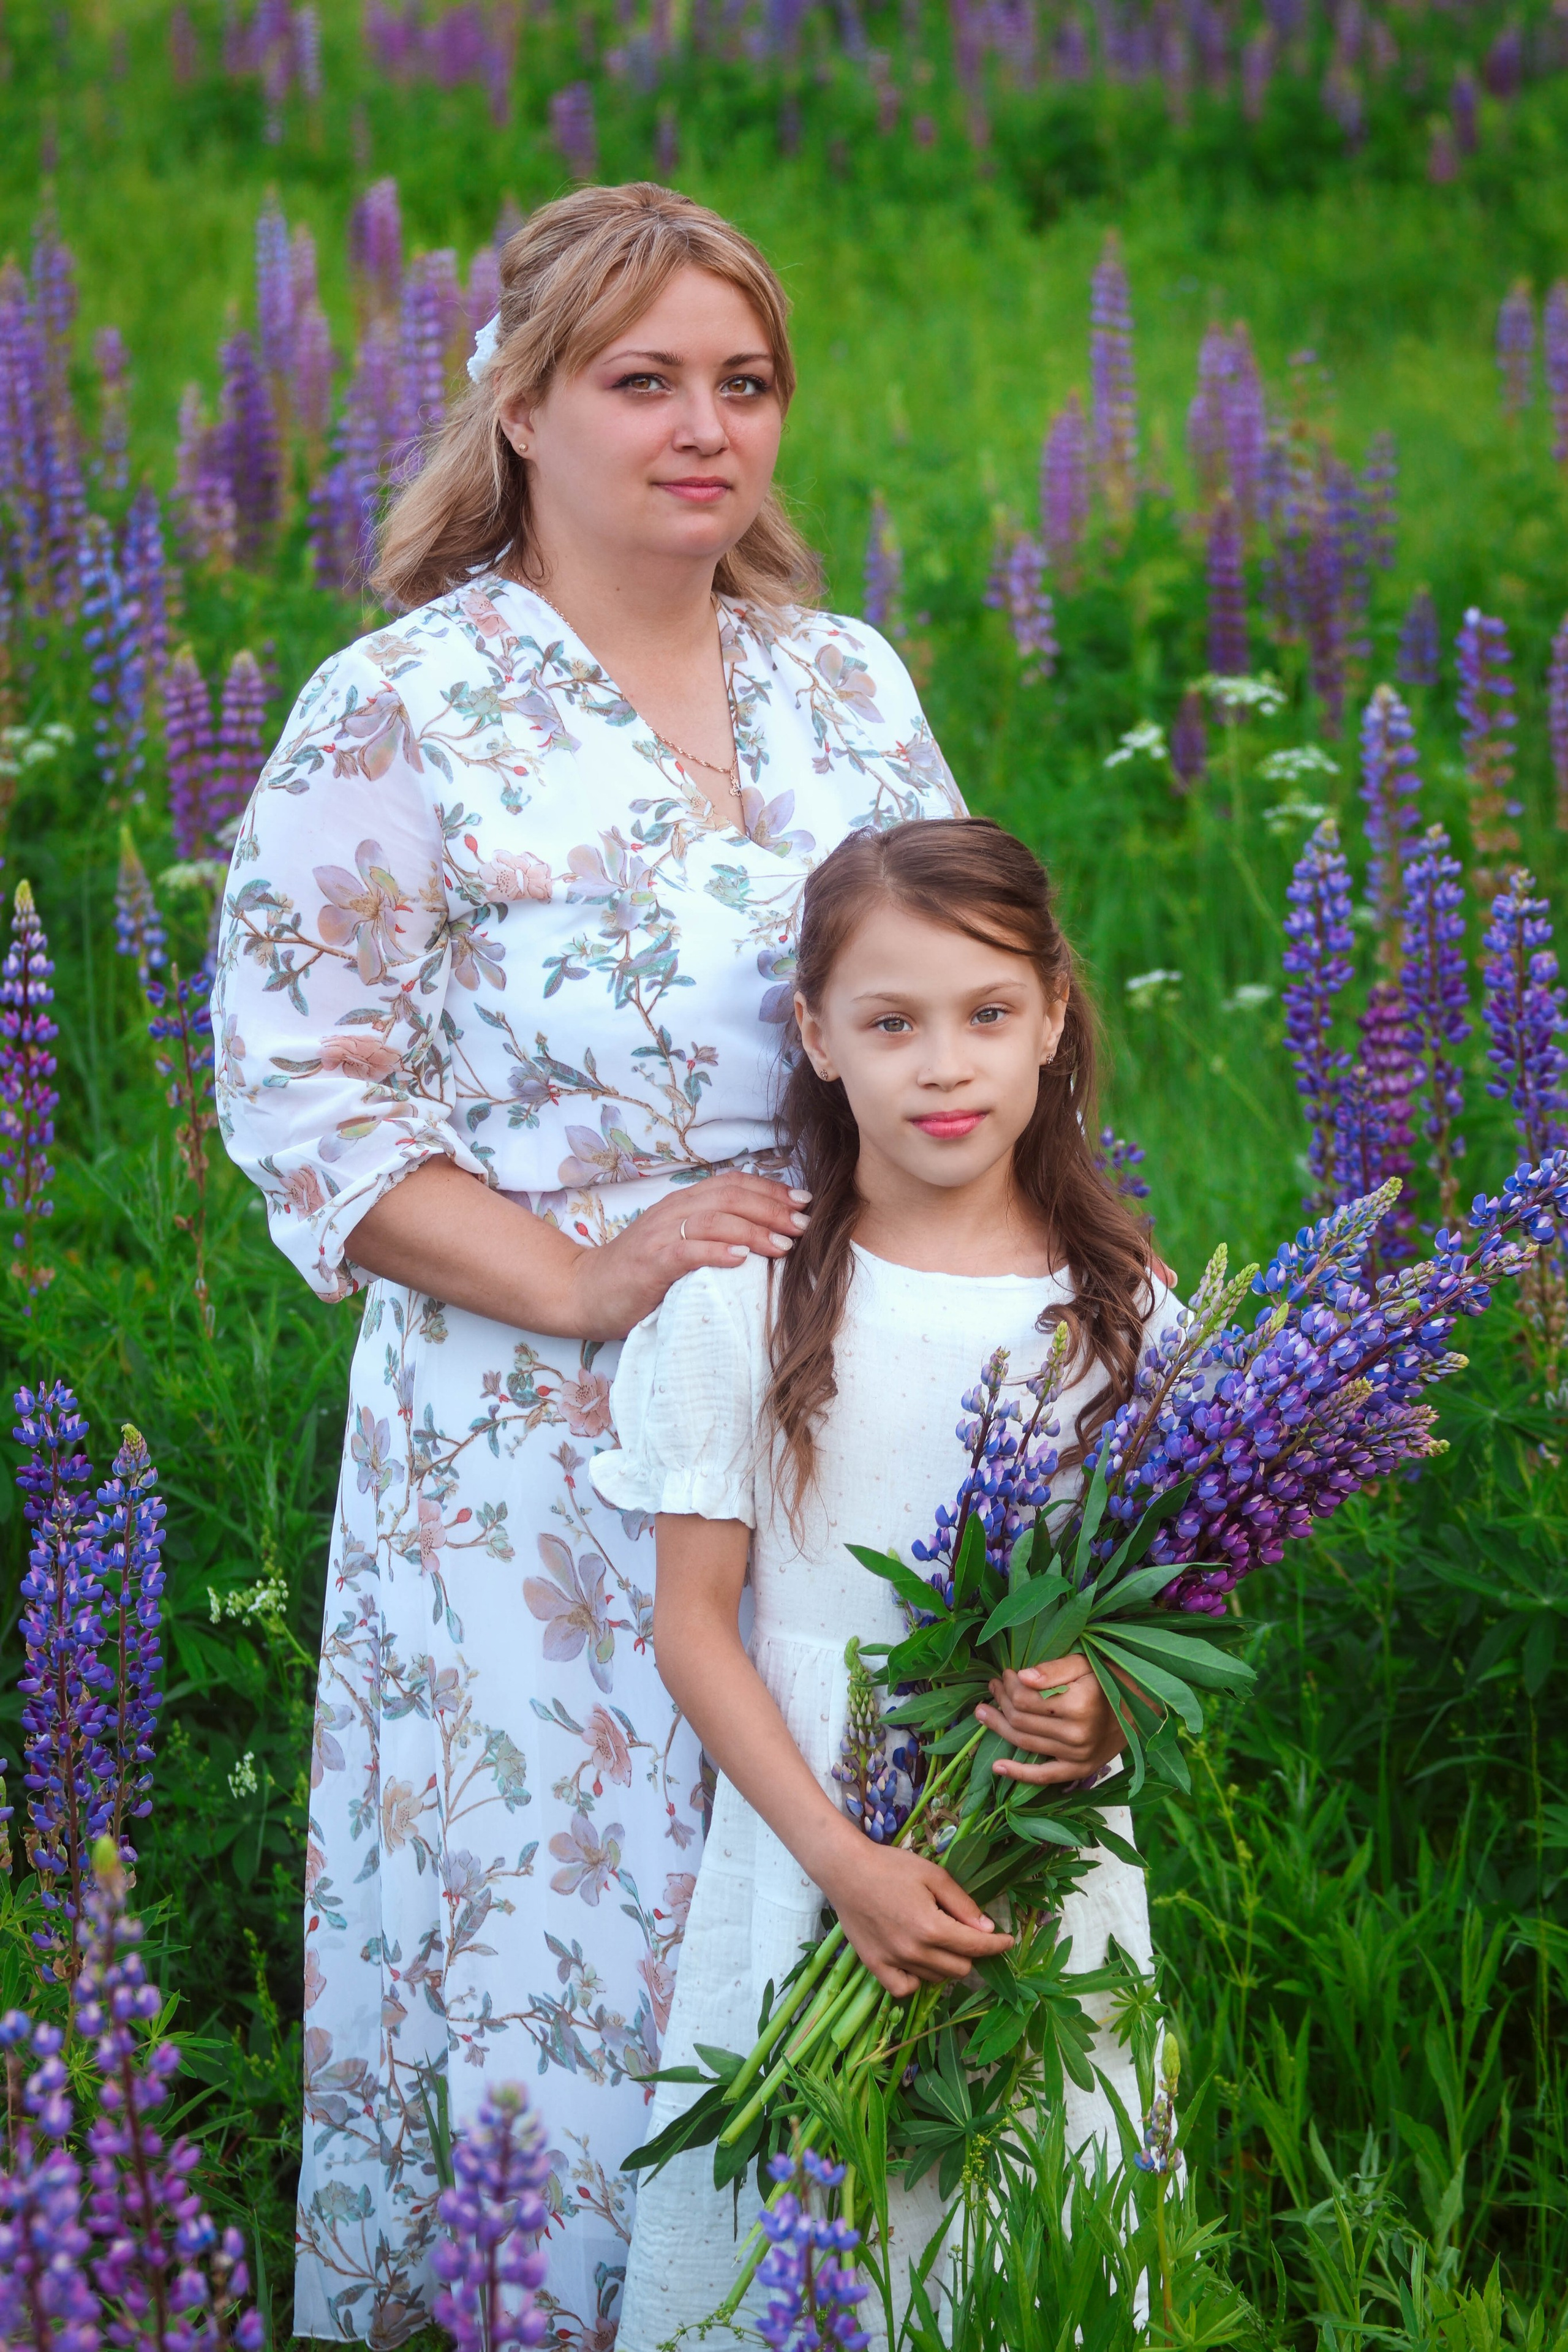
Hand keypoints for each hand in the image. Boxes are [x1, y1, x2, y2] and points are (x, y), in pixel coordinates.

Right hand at [568, 1173, 810, 1339]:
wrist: (584, 1292)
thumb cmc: (639, 1274)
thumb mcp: (679, 1246)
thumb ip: (712, 1235)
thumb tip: (768, 1237)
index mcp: (682, 1204)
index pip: (733, 1184)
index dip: (771, 1189)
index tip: (804, 1202)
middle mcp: (672, 1212)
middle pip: (730, 1196)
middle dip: (772, 1208)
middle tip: (804, 1225)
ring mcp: (659, 1236)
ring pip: (713, 1219)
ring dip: (753, 1229)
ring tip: (783, 1244)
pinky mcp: (649, 1263)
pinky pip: (686, 1251)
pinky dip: (716, 1251)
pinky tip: (741, 1258)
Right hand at [814, 1831, 1011, 1996]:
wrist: (846, 1870)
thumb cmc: (891, 1866)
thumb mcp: (934, 1876)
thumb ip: (962, 1904)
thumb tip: (987, 1928)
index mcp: (931, 1927)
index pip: (975, 1947)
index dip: (997, 1945)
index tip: (1007, 1941)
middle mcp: (914, 1951)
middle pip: (959, 1969)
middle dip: (971, 1954)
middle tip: (966, 1935)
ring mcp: (892, 1962)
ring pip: (935, 1978)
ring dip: (945, 1964)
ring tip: (939, 1941)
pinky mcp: (874, 1966)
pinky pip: (904, 1988)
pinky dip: (917, 1979)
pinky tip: (918, 1963)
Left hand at [976, 1653, 1129, 1786]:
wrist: (1142, 1710)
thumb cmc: (1111, 1680)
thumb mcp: (1085, 1664)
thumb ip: (1053, 1669)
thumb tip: (1020, 1676)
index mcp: (1079, 1704)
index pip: (1025, 1698)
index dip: (1009, 1685)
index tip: (1006, 1673)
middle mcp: (1077, 1734)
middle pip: (1022, 1720)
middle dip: (1001, 1701)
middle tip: (993, 1687)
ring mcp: (1078, 1756)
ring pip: (1026, 1743)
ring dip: (1000, 1727)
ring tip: (983, 1713)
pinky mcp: (1080, 1770)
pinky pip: (1045, 1776)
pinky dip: (1020, 1774)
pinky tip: (997, 1767)